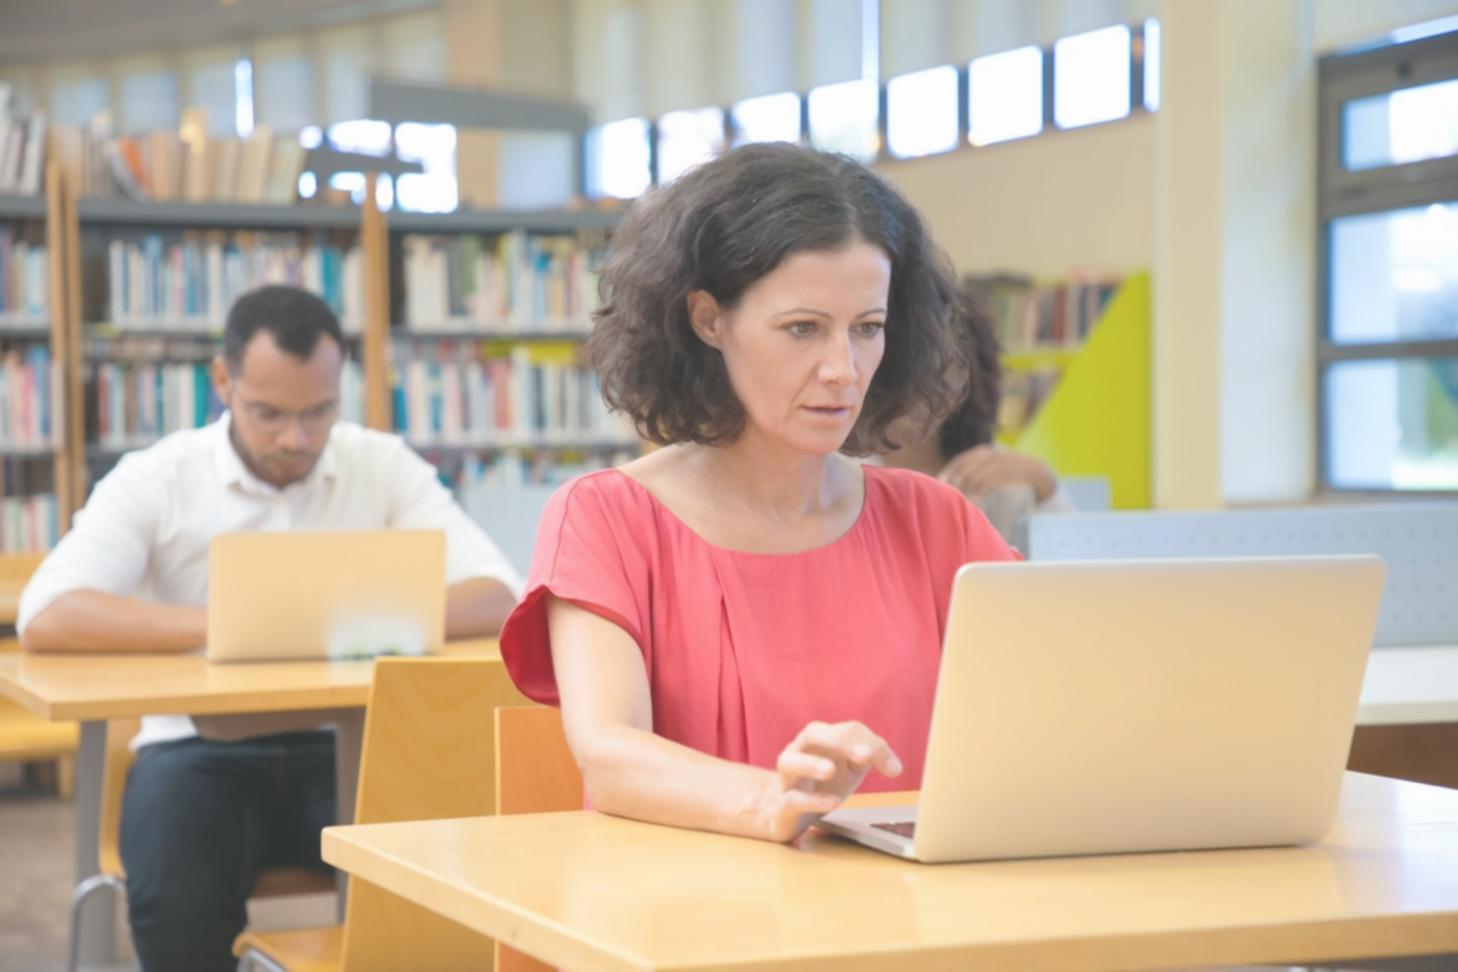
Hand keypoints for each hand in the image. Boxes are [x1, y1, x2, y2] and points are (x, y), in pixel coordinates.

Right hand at [758, 721, 901, 842]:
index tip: (893, 770)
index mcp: (820, 739)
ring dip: (810, 764)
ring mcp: (787, 778)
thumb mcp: (851, 767)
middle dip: (838, 741)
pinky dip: (812, 800)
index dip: (870, 744)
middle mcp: (799, 751)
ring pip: (790, 762)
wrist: (786, 812)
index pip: (846, 730)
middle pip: (813, 733)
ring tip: (829, 770)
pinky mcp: (783, 805)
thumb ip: (873, 757)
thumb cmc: (822, 783)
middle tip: (864, 756)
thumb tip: (895, 768)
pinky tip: (832, 802)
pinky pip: (793, 799)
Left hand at [938, 445, 1057, 502]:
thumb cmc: (1007, 468)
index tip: (940, 483)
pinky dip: (980, 493)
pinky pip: (988, 484)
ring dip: (967, 491)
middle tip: (948, 495)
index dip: (949, 472)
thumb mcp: (991, 461)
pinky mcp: (1006, 474)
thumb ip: (975, 467)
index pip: (960, 461)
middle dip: (955, 483)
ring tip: (961, 501)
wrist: (1033, 468)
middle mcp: (989, 455)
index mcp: (982, 451)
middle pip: (965, 470)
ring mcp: (998, 464)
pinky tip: (975, 500)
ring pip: (976, 478)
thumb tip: (952, 479)